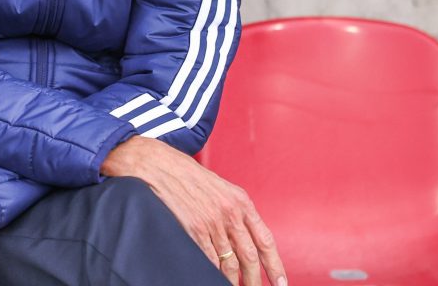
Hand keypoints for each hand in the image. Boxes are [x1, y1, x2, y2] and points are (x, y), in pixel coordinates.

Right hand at [102, 136, 285, 285]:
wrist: (157, 164)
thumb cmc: (185, 173)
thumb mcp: (219, 186)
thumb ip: (235, 209)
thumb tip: (244, 236)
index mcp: (240, 201)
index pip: (265, 239)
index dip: (275, 264)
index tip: (280, 281)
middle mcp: (229, 213)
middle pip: (250, 257)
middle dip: (256, 279)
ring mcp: (211, 223)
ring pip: (230, 263)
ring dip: (233, 280)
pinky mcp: (193, 229)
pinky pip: (208, 260)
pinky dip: (213, 272)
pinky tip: (213, 277)